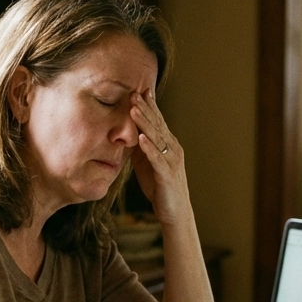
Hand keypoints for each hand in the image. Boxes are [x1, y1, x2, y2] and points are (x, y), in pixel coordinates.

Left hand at [129, 90, 189, 227]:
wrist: (175, 212)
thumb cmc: (160, 187)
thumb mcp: (147, 163)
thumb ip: (140, 148)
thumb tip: (126, 134)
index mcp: (168, 144)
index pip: (158, 121)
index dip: (149, 105)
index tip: (138, 89)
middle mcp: (172, 149)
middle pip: (157, 124)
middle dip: (145, 108)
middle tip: (133, 91)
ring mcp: (171, 161)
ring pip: (157, 138)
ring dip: (145, 122)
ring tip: (134, 109)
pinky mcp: (167, 175)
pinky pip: (157, 159)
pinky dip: (149, 148)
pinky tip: (141, 138)